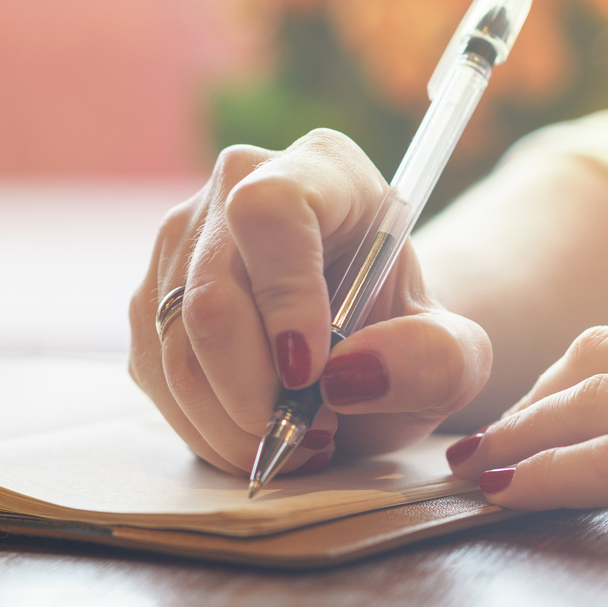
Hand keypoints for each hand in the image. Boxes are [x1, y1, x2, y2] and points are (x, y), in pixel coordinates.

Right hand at [129, 129, 490, 475]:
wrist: (364, 347)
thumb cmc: (406, 337)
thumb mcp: (454, 356)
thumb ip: (434, 360)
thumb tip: (349, 375)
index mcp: (326, 169)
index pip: (272, 211)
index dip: (285, 297)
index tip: (313, 373)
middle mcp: (241, 185)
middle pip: (212, 293)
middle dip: (257, 392)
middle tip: (313, 435)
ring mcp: (185, 238)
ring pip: (175, 345)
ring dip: (233, 421)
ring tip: (297, 439)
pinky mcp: (152, 296)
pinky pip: (155, 373)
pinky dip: (204, 426)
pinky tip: (256, 431)